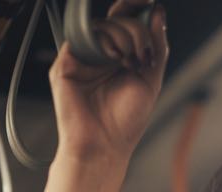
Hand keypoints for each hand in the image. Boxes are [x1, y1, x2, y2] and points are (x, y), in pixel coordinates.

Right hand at [49, 1, 168, 164]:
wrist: (106, 146)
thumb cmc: (125, 121)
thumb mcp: (151, 79)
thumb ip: (157, 46)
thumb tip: (157, 13)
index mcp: (116, 56)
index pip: (123, 21)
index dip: (134, 8)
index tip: (149, 2)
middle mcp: (97, 55)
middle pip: (114, 19)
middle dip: (135, 28)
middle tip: (142, 52)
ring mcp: (80, 58)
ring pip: (100, 26)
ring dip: (122, 36)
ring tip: (130, 62)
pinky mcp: (64, 65)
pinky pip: (82, 40)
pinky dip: (103, 44)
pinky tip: (115, 61)